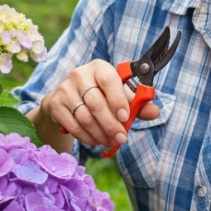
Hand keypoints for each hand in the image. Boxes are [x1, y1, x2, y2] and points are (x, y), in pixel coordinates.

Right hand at [42, 59, 160, 149]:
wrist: (69, 98)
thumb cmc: (101, 95)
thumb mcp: (119, 95)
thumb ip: (137, 103)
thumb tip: (154, 112)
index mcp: (99, 67)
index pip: (109, 81)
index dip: (118, 99)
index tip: (125, 117)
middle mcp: (79, 74)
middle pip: (96, 103)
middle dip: (111, 125)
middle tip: (121, 139)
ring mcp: (65, 89)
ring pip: (84, 117)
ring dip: (100, 134)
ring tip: (110, 142)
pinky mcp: (56, 104)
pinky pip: (73, 125)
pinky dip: (86, 137)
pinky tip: (96, 141)